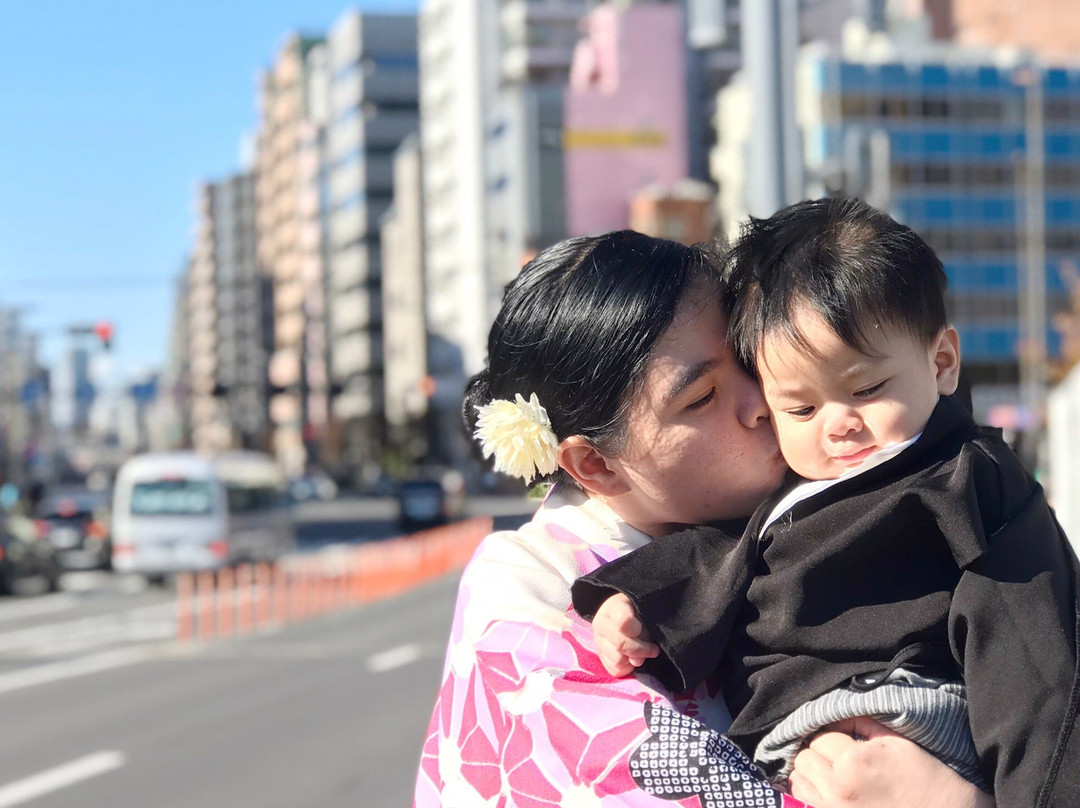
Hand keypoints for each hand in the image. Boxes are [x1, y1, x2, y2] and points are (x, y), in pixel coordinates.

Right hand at [592, 593, 659, 676]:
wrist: (625, 615)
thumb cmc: (639, 611)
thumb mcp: (645, 610)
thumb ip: (645, 630)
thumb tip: (636, 660)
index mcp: (613, 607)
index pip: (624, 621)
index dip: (638, 629)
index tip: (644, 630)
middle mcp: (601, 625)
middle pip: (621, 645)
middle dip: (641, 649)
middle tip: (653, 648)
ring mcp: (598, 642)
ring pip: (618, 660)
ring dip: (634, 659)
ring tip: (640, 650)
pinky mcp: (601, 658)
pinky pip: (615, 670)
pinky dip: (627, 667)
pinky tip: (631, 657)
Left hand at [788, 717, 993, 807]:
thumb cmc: (926, 776)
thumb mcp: (897, 740)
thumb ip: (862, 723)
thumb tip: (837, 716)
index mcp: (854, 762)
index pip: (820, 737)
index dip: (833, 733)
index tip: (844, 736)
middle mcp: (839, 788)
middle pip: (805, 757)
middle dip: (819, 751)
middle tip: (838, 753)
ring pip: (799, 779)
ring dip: (811, 771)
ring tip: (832, 770)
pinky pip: (804, 800)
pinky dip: (810, 790)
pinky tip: (829, 787)